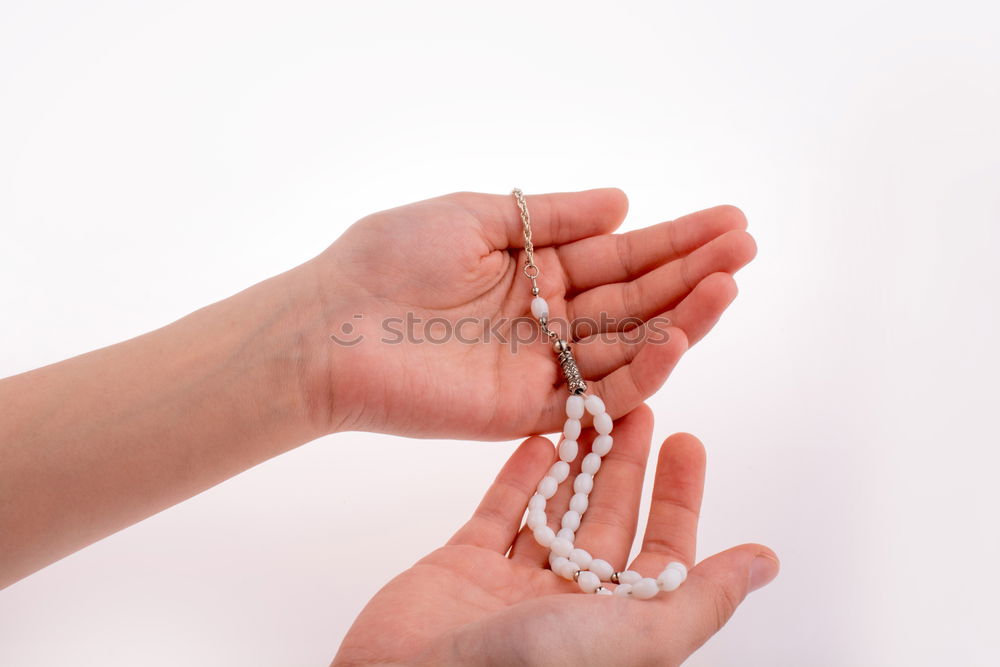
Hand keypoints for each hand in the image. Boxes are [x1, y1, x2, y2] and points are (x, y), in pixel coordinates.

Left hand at [310, 190, 755, 437]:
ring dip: (681, 317)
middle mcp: (546, 320)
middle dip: (692, 272)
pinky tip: (678, 336)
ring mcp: (540, 367)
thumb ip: (550, 217)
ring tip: (728, 284)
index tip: (729, 220)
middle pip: (634, 298)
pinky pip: (595, 394)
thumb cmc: (389, 260)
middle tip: (746, 247)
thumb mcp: (476, 216)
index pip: (620, 255)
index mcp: (534, 270)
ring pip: (627, 346)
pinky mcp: (527, 410)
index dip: (675, 239)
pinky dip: (639, 370)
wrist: (331, 326)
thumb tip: (622, 201)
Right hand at [333, 405, 778, 665]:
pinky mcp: (460, 566)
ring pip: (555, 511)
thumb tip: (765, 564)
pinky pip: (497, 512)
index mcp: (614, 628)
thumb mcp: (636, 637)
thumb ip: (700, 598)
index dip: (679, 499)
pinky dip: (519, 476)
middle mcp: (566, 606)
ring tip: (593, 410)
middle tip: (640, 408)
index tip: (688, 443)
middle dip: (628, 465)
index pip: (662, 554)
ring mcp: (510, 585)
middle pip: (609, 522)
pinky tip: (539, 439)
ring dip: (578, 462)